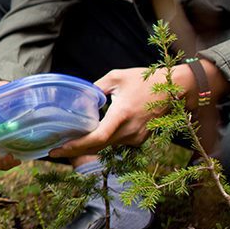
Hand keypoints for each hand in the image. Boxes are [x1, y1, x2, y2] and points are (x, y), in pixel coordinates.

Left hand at [50, 66, 166, 157]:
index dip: (75, 146)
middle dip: (74, 151)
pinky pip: (115, 144)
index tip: (57, 149)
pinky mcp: (139, 139)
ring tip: (66, 143)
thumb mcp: (116, 77)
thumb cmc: (145, 80)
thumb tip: (79, 98)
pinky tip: (88, 138)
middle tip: (53, 150)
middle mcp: (129, 131)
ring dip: (87, 147)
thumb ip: (95, 88)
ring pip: (106, 147)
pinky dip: (101, 143)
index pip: (96, 138)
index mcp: (122, 114)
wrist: (176, 89)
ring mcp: (136, 138)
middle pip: (97, 147)